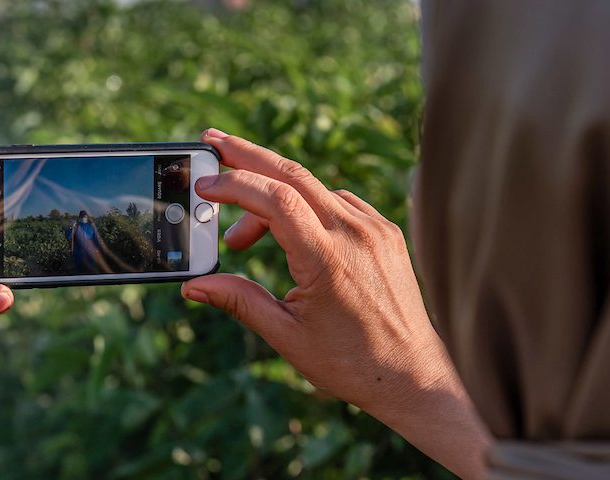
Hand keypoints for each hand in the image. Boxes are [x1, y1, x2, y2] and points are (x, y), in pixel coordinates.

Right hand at [183, 128, 489, 477]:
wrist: (415, 376)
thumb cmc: (350, 363)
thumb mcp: (286, 335)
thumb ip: (239, 301)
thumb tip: (193, 285)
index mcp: (328, 260)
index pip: (275, 200)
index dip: (235, 184)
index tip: (204, 186)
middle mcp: (355, 234)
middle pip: (292, 173)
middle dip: (246, 155)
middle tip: (211, 142)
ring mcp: (374, 228)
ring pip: (313, 188)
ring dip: (270, 195)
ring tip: (240, 237)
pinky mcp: (384, 232)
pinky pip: (336, 201)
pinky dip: (303, 206)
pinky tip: (286, 234)